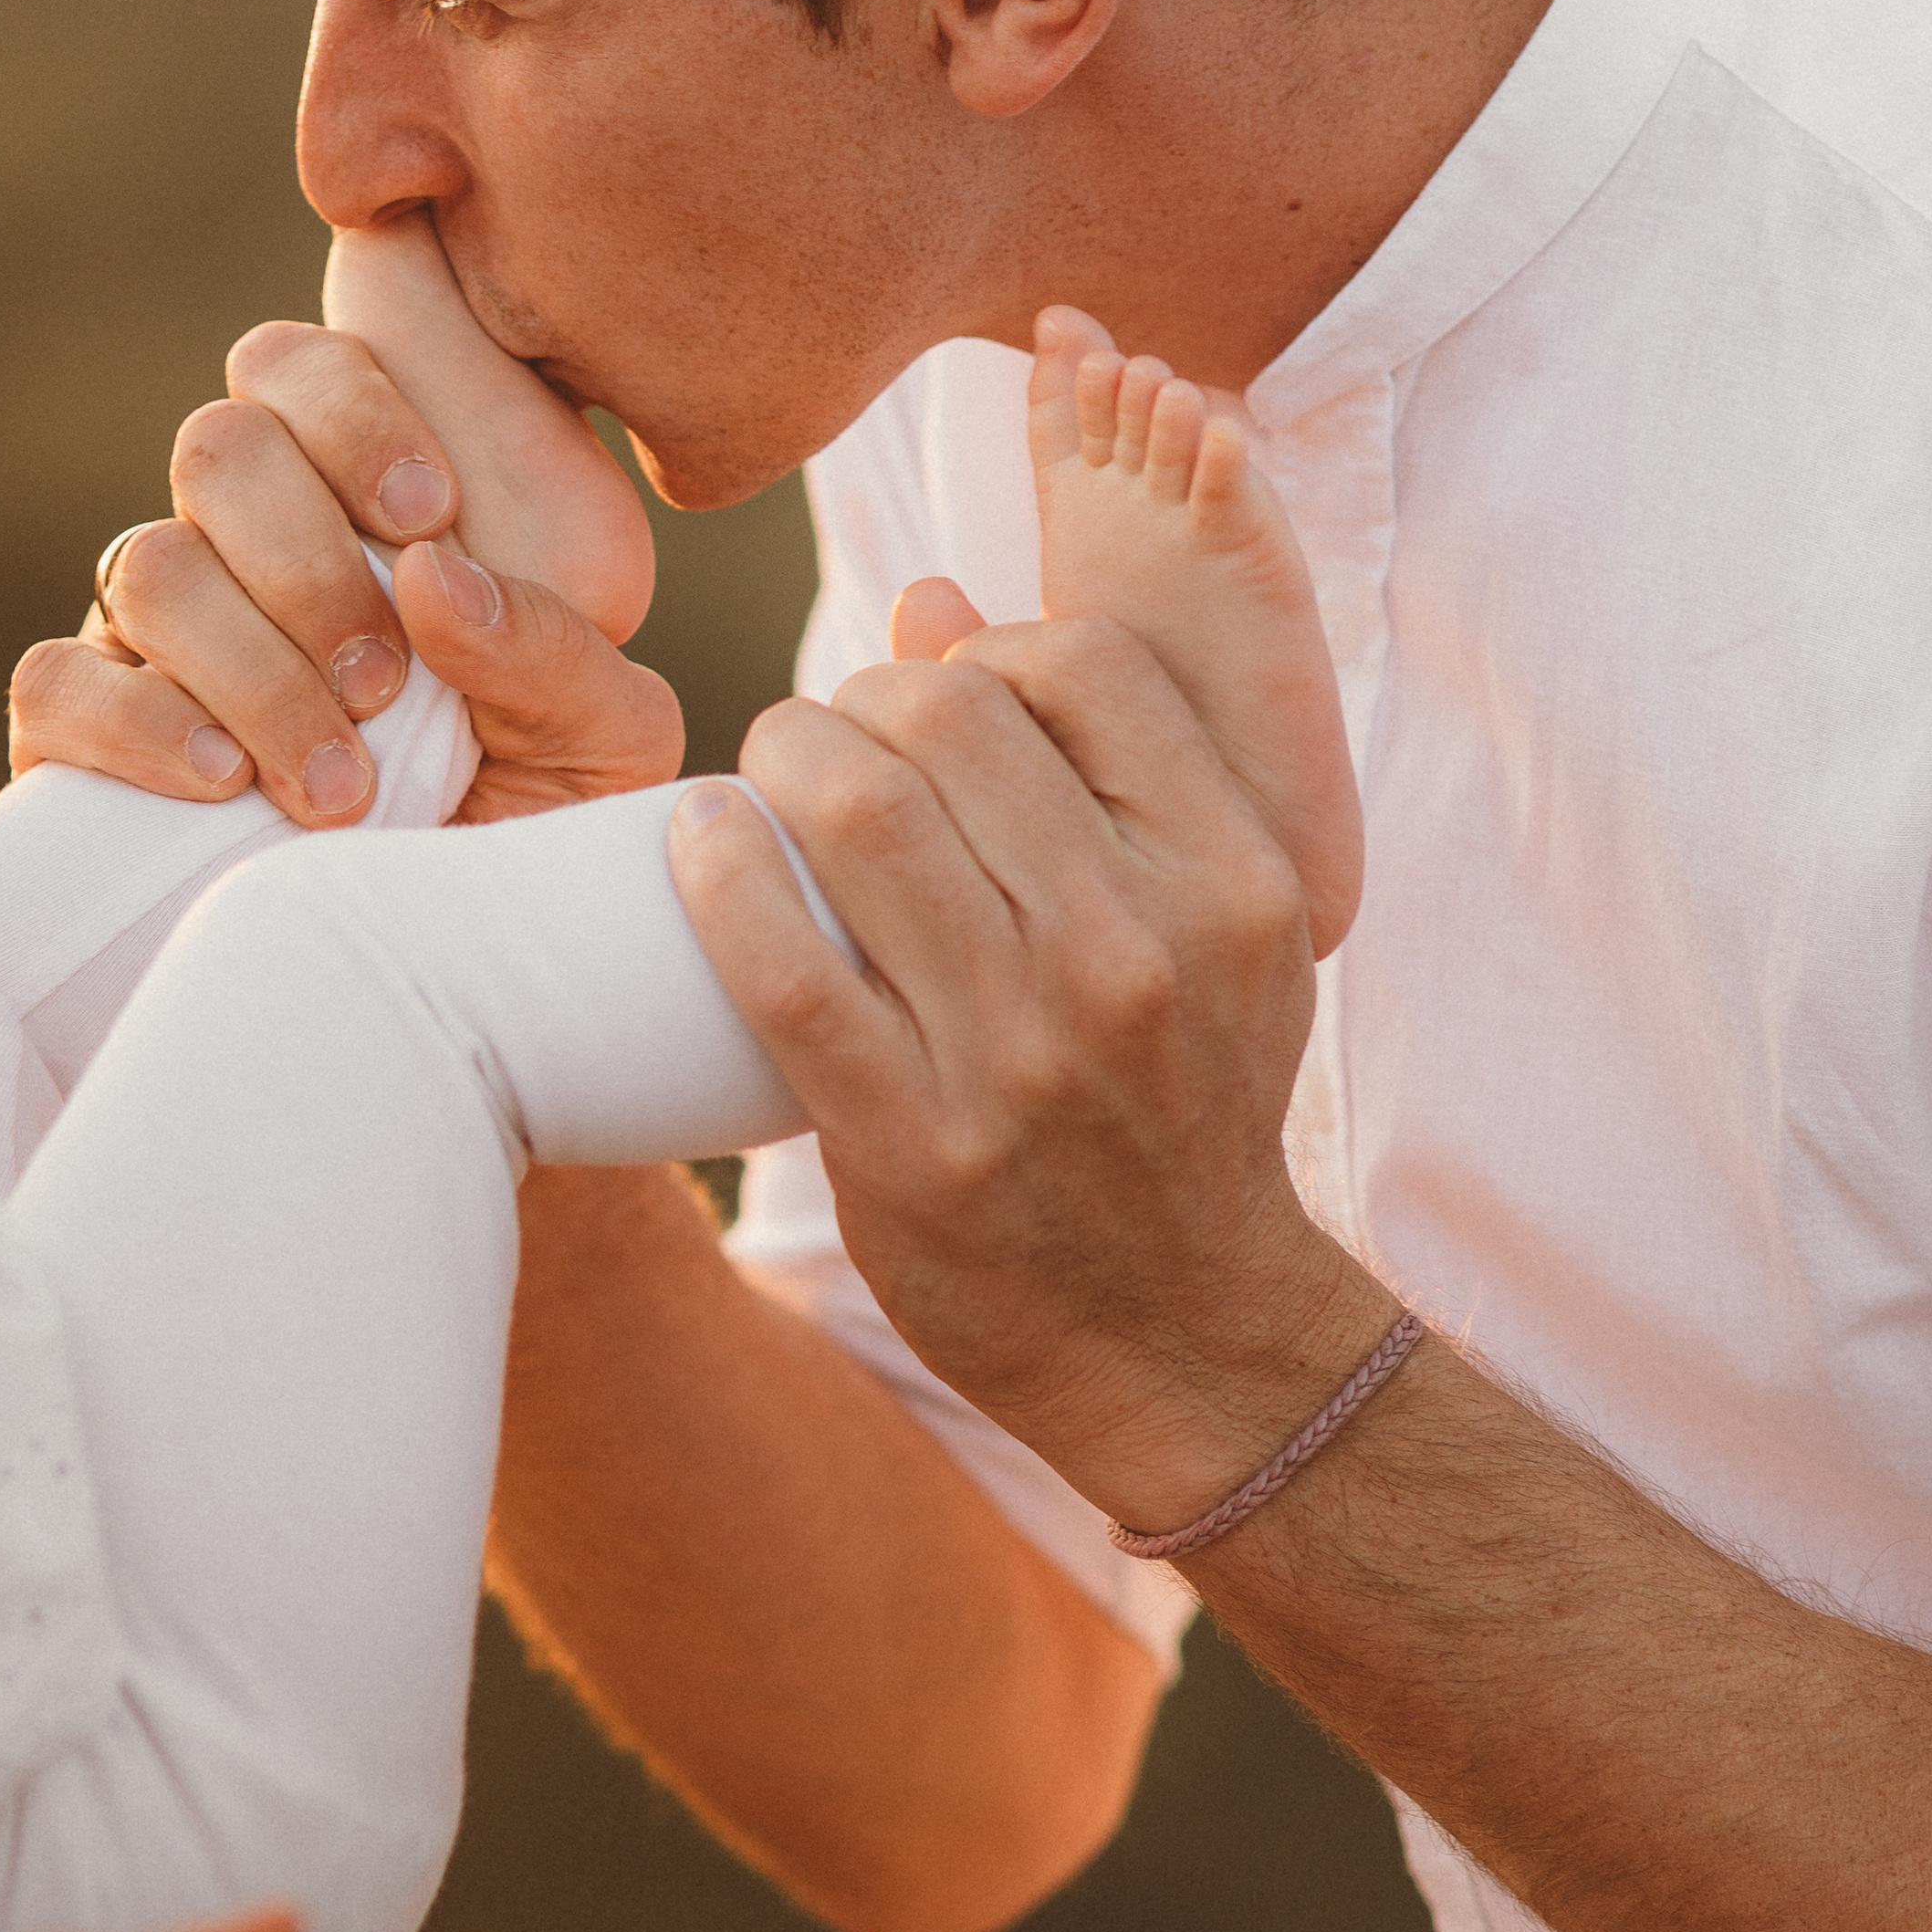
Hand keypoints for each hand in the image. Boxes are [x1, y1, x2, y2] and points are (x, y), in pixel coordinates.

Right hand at [11, 320, 678, 827]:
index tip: (430, 515)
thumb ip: (551, 648)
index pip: (304, 369)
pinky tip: (228, 784)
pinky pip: (61, 685)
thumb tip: (431, 576)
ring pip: (147, 566)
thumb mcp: (601, 740)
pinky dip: (141, 727)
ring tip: (340, 783)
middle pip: (219, 447)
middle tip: (386, 683)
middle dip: (307, 560)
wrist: (454, 967)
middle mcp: (241, 541)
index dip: (352, 414)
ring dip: (252, 668)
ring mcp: (152, 635)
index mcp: (357, 499)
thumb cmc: (537, 824)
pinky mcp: (83, 734)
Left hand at [667, 618, 1392, 1530]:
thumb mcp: (1208, 921)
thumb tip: (934, 599)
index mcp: (1230, 877)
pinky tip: (701, 843)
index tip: (944, 699)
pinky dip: (717, 870)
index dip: (983, 649)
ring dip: (778, 759)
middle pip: (946, 711)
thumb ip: (1102, 756)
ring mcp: (1019, 1050)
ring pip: (852, 808)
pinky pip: (775, 955)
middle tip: (835, 743)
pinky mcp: (908, 1137)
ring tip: (769, 780)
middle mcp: (1134, 950)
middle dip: (861, 698)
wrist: (1184, 1331)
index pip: (1078, 660)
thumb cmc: (1184, 1092)